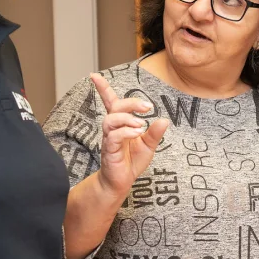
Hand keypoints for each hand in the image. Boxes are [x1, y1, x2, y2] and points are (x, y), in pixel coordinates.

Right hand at [92, 73, 168, 200]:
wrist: (121, 182)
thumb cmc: (131, 161)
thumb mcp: (148, 145)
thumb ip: (154, 133)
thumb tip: (164, 120)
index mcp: (121, 124)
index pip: (111, 102)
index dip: (103, 89)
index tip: (94, 76)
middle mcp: (113, 129)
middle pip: (115, 107)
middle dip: (131, 103)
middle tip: (148, 107)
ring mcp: (109, 139)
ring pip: (111, 120)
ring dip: (127, 118)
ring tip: (141, 124)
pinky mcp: (109, 150)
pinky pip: (114, 136)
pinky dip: (126, 132)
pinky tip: (137, 133)